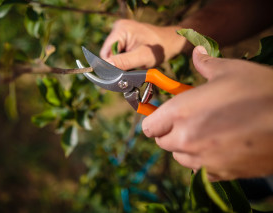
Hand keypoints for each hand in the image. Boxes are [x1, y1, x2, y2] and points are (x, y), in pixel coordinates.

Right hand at [100, 19, 186, 69]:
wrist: (171, 43)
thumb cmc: (159, 49)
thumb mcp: (141, 57)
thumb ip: (123, 62)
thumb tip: (106, 67)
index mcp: (120, 29)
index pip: (105, 53)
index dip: (110, 66)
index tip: (120, 75)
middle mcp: (118, 29)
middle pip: (108, 54)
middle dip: (117, 65)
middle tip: (130, 71)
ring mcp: (121, 33)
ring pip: (113, 56)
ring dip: (121, 64)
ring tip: (133, 66)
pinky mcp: (124, 39)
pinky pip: (118, 54)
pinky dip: (124, 61)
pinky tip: (133, 62)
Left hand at [142, 46, 272, 180]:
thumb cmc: (262, 91)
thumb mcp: (232, 70)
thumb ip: (206, 64)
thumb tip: (198, 54)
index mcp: (181, 113)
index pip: (149, 126)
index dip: (155, 120)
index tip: (164, 116)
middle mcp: (186, 140)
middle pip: (162, 143)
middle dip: (170, 132)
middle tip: (187, 121)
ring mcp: (203, 160)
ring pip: (179, 157)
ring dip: (185, 147)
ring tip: (204, 133)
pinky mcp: (221, 174)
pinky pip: (201, 171)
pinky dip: (204, 161)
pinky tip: (219, 148)